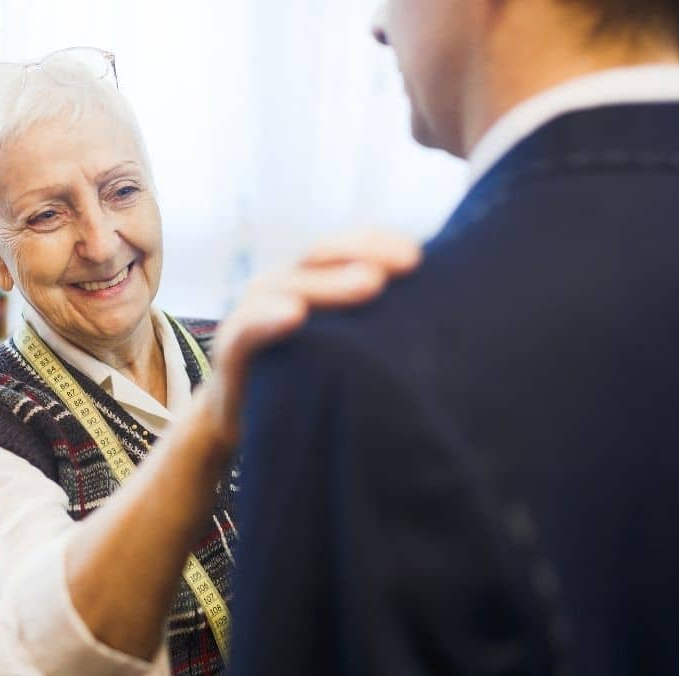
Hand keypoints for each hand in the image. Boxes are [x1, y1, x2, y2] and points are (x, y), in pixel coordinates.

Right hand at [201, 230, 421, 447]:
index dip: (377, 243)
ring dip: (326, 283)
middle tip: (403, 267)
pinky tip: (294, 314)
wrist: (252, 429)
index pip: (344, 247)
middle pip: (317, 257)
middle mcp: (279, 289)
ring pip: (282, 286)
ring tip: (368, 284)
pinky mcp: (230, 355)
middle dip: (359, 255)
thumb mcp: (349, 348)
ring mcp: (251, 318)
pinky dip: (267, 319)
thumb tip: (448, 314)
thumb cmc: (313, 384)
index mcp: (311, 281)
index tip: (417, 258)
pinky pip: (245, 331)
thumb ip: (379, 323)